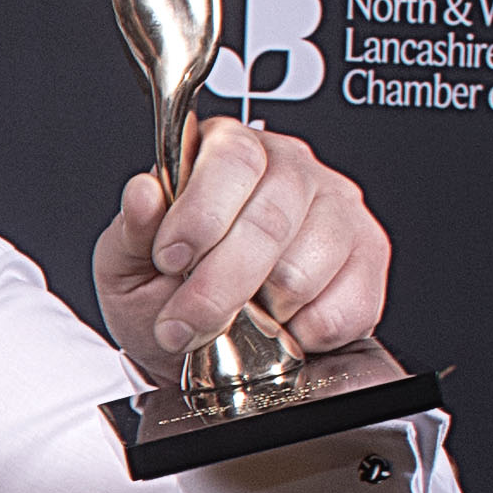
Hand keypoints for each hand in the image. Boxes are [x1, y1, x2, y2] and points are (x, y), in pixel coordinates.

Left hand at [94, 117, 388, 383]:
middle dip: (218, 286)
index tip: (170, 260)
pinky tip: (276, 326)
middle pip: (269, 221)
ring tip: (234, 320)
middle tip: (185, 322)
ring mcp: (338, 212)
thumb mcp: (126, 262)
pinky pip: (338, 309)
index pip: (232, 159)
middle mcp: (292, 171)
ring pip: (301, 271)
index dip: (200, 215)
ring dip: (257, 315)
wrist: (199, 342)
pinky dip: (297, 335)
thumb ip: (133, 229)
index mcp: (229, 150)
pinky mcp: (367, 260)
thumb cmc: (163, 293)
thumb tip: (143, 193)